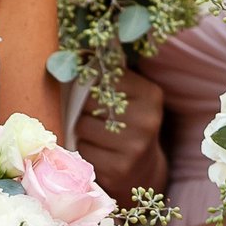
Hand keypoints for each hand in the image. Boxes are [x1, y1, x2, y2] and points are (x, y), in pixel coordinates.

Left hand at [74, 67, 167, 201]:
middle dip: (84, 108)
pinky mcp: (119, 168)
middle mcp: (146, 120)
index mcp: (150, 95)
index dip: (92, 84)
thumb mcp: (129, 97)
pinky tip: (97, 152)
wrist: (142, 170)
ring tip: (96, 135)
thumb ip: (109, 77)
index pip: (106, 76)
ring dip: (82, 130)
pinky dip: (83, 150)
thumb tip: (76, 55)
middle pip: (90, 101)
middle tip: (95, 117)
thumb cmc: (127, 125)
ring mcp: (134, 146)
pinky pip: (83, 150)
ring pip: (83, 126)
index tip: (96, 92)